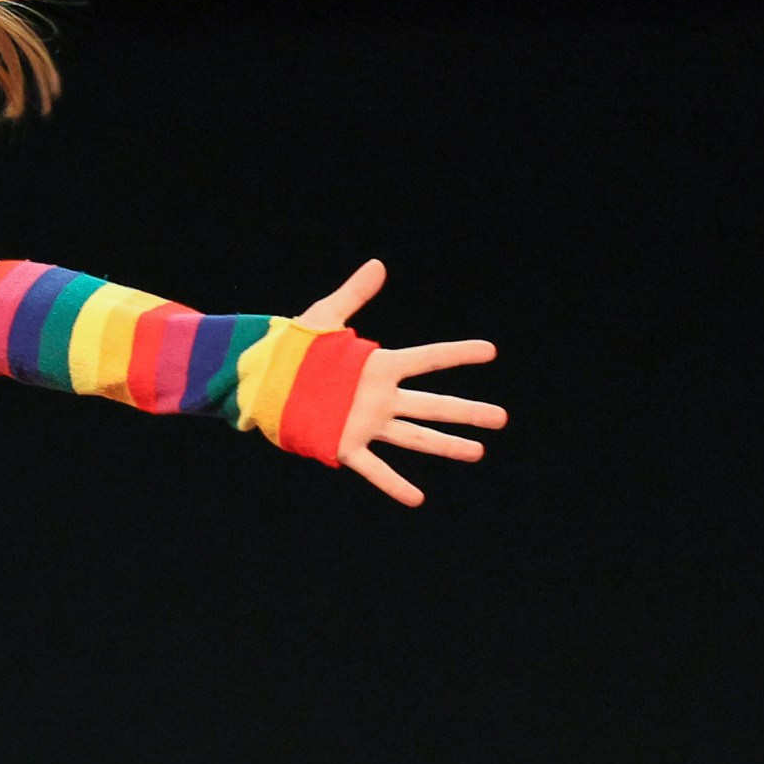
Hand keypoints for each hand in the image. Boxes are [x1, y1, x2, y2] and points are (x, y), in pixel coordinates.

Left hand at [299, 259, 505, 506]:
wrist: (261, 381)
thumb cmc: (292, 349)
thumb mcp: (323, 317)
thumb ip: (353, 294)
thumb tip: (378, 265)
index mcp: (378, 366)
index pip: (427, 359)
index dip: (458, 354)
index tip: (491, 351)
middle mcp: (379, 397)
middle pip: (432, 404)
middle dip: (467, 411)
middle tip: (501, 418)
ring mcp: (365, 423)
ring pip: (414, 437)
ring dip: (446, 445)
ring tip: (477, 452)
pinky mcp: (344, 445)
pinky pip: (374, 468)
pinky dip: (394, 484)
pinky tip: (416, 498)